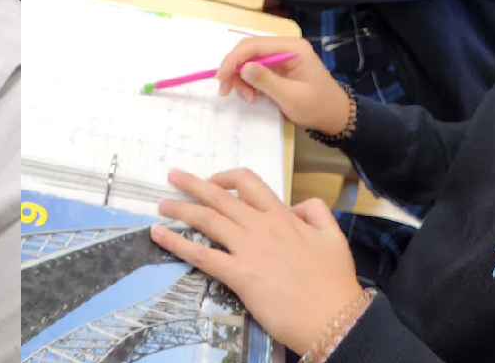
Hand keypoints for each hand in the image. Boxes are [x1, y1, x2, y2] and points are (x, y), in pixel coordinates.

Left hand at [149, 168, 367, 354]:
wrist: (335, 318)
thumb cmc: (335, 282)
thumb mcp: (334, 236)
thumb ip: (316, 212)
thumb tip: (295, 205)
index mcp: (284, 216)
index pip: (249, 182)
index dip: (226, 176)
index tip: (212, 180)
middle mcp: (262, 227)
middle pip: (220, 196)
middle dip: (192, 184)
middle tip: (171, 177)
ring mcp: (249, 249)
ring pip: (206, 219)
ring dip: (179, 209)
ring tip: (162, 204)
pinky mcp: (239, 274)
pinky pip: (201, 254)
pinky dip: (176, 243)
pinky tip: (158, 235)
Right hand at [217, 36, 350, 132]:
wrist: (335, 117)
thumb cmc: (317, 107)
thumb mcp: (291, 96)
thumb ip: (266, 81)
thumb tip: (243, 68)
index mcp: (292, 48)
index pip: (254, 45)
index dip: (234, 59)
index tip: (221, 78)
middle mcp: (285, 47)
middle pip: (248, 50)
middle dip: (234, 69)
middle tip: (226, 91)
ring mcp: (281, 57)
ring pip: (248, 60)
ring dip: (240, 78)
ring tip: (247, 98)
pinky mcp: (278, 67)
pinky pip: (254, 69)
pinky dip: (248, 82)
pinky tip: (252, 95)